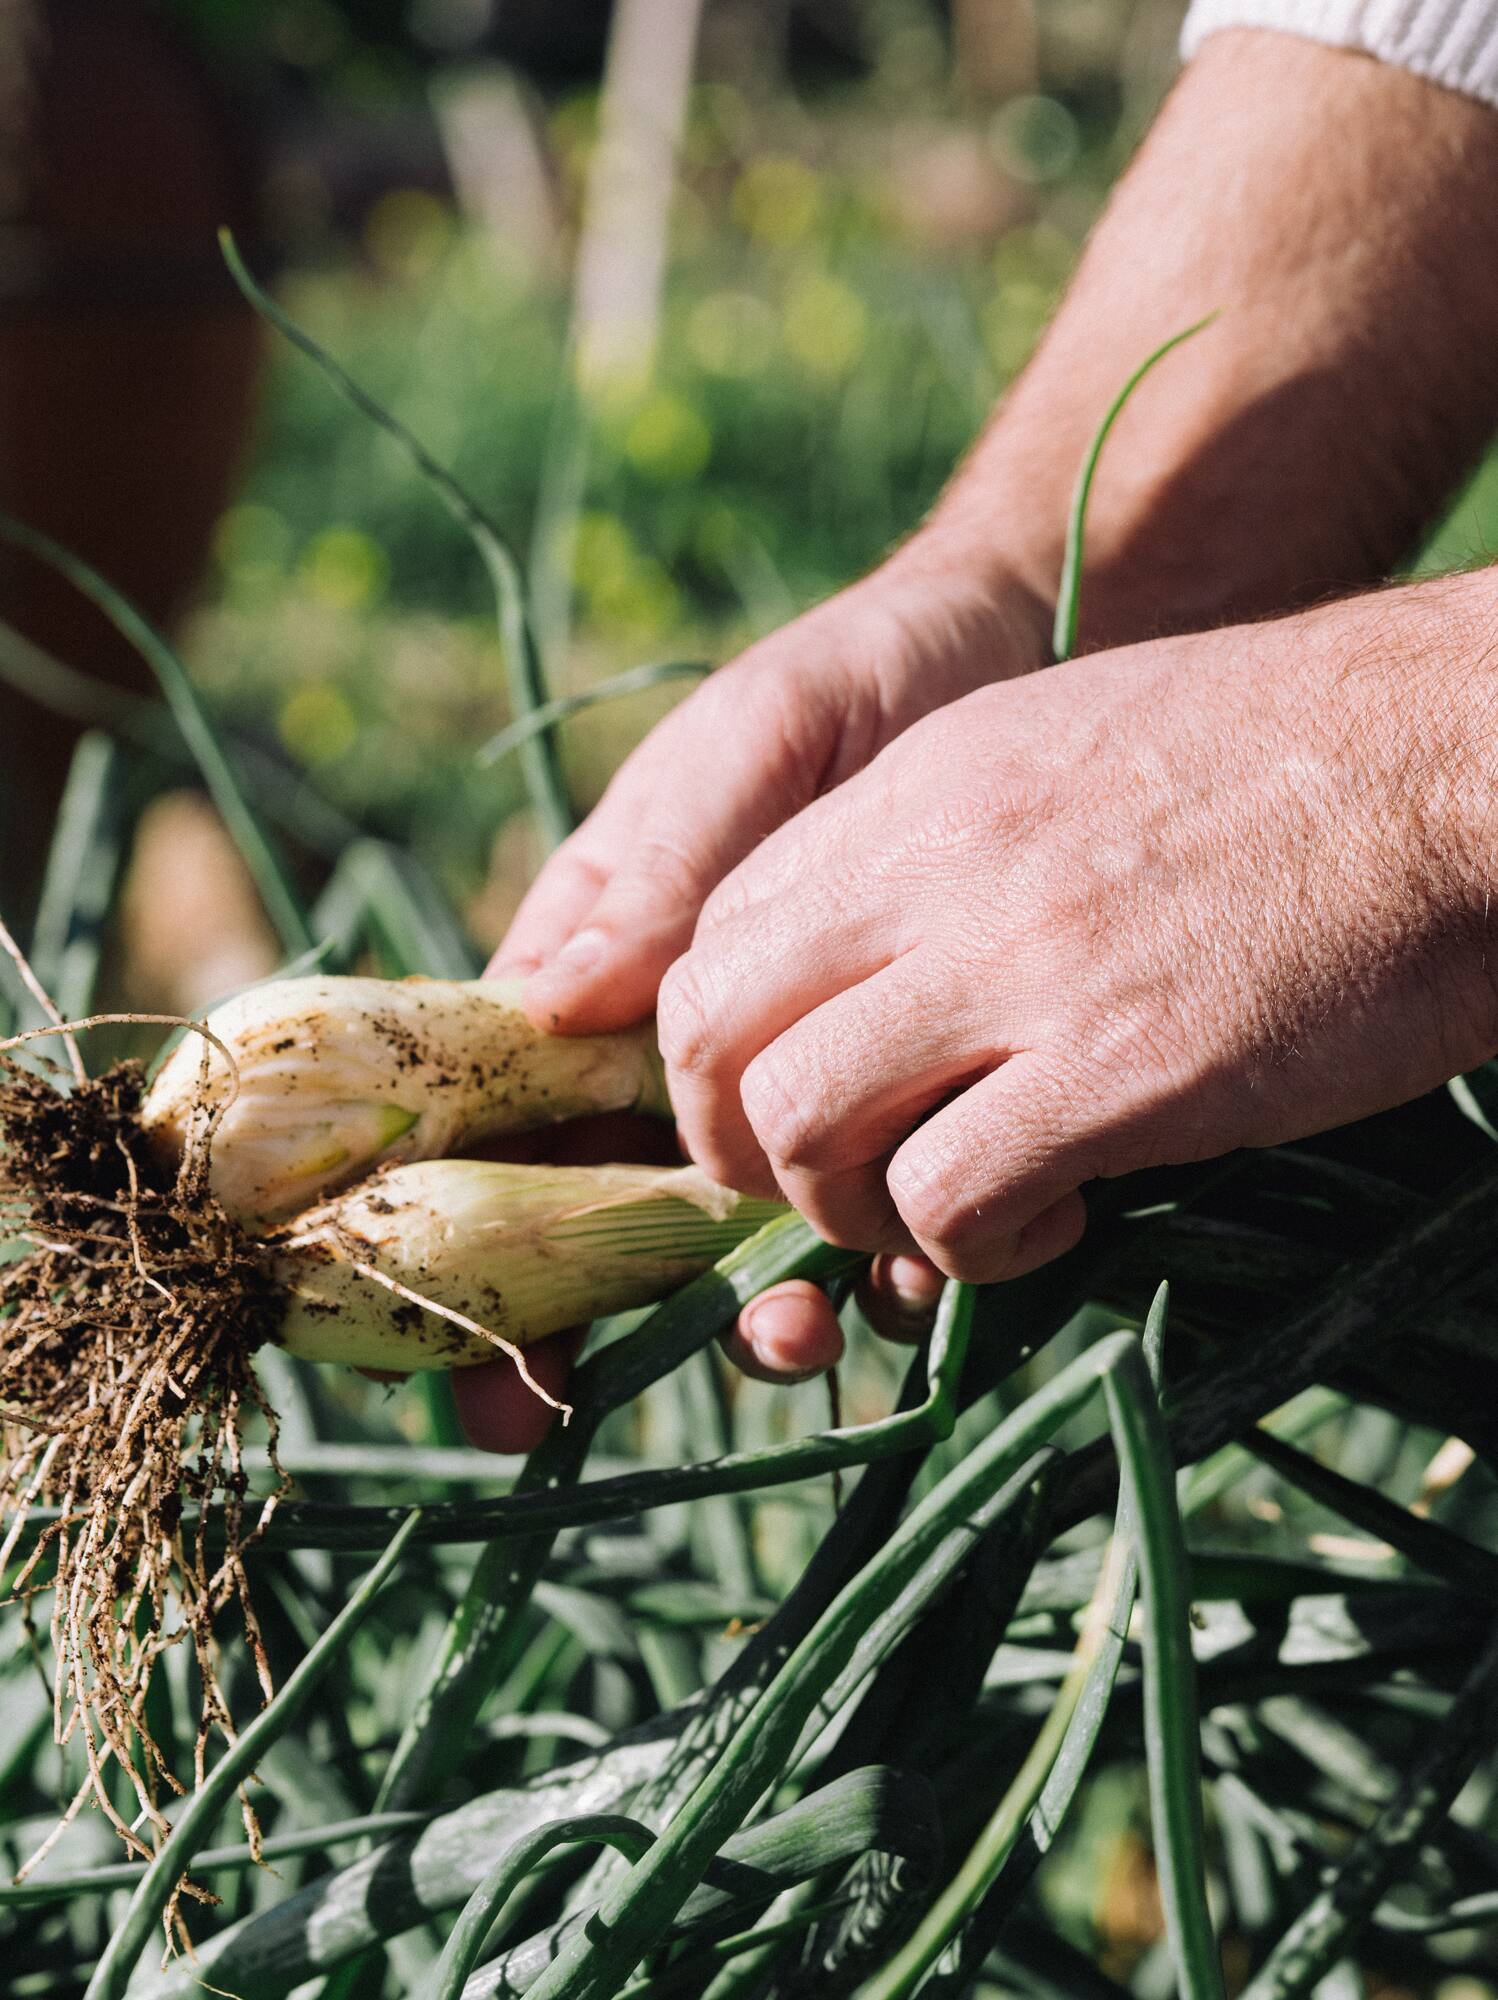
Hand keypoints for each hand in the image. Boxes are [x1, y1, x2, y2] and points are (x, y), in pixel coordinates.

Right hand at [461, 557, 1044, 1448]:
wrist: (1035, 660)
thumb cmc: (862, 682)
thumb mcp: (761, 742)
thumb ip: (667, 863)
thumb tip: (558, 999)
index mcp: (606, 964)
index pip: (507, 1120)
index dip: (483, 1256)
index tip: (495, 1374)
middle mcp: (682, 1042)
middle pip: (611, 1214)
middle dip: (618, 1320)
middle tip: (627, 1379)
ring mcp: (797, 1079)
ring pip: (743, 1238)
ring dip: (757, 1309)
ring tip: (804, 1329)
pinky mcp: (910, 1093)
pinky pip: (879, 1202)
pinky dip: (886, 1255)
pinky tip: (919, 1271)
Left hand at [656, 577, 1497, 1281]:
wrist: (1453, 755)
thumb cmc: (1282, 763)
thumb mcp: (1061, 748)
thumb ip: (937, 846)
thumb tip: (867, 968)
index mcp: (914, 787)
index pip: (713, 933)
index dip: (726, 1047)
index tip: (798, 1098)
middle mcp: (933, 867)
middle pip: (708, 1033)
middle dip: (741, 1142)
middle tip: (838, 1179)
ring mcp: (1017, 966)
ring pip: (798, 1126)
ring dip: (848, 1208)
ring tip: (942, 1210)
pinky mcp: (1115, 1070)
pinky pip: (947, 1203)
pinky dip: (971, 1249)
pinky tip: (1051, 1222)